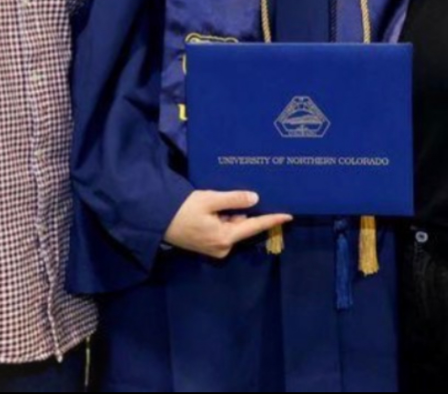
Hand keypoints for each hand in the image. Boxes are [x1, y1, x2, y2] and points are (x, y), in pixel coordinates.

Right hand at [162, 190, 291, 257]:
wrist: (158, 220)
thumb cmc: (184, 210)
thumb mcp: (210, 200)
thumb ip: (234, 200)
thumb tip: (255, 199)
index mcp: (225, 238)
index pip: (254, 226)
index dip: (272, 220)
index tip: (289, 216)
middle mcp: (223, 248)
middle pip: (243, 226)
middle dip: (242, 211)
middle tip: (230, 198)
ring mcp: (215, 249)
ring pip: (232, 227)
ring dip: (230, 214)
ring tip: (214, 203)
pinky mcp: (208, 246)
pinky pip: (224, 230)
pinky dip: (223, 219)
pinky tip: (212, 210)